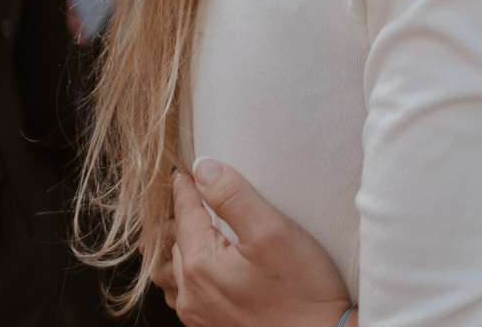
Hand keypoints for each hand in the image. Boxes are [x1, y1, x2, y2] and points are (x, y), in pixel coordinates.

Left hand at [152, 157, 351, 326]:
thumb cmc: (304, 292)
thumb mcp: (272, 231)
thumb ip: (233, 197)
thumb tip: (204, 169)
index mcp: (200, 266)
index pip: (184, 214)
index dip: (186, 188)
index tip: (186, 171)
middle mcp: (192, 295)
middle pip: (177, 242)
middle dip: (184, 217)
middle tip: (196, 195)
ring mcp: (200, 316)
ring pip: (177, 272)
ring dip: (183, 247)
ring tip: (195, 228)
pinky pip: (188, 295)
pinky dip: (189, 274)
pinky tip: (207, 267)